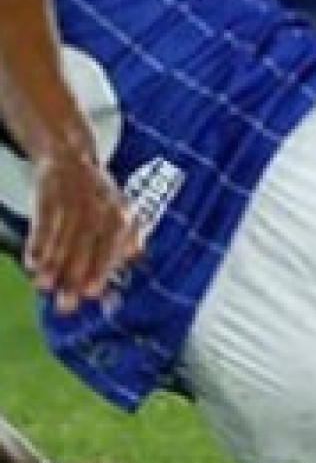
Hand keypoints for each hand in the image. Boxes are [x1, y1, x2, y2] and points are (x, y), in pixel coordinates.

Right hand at [26, 146, 143, 315]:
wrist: (70, 159)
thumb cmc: (97, 195)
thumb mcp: (120, 209)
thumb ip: (127, 237)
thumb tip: (136, 261)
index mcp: (118, 212)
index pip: (112, 244)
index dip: (101, 268)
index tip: (93, 293)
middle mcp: (98, 207)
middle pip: (86, 244)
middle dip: (75, 275)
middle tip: (66, 303)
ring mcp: (72, 202)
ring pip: (63, 237)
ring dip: (53, 263)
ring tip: (45, 286)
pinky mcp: (49, 198)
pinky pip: (44, 222)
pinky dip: (38, 243)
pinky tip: (32, 263)